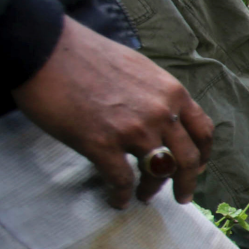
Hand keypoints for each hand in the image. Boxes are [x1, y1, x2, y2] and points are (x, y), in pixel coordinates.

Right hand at [13, 17, 213, 207]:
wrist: (45, 49)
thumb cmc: (85, 54)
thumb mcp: (138, 68)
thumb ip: (155, 94)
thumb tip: (160, 115)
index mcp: (172, 93)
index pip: (202, 131)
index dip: (203, 154)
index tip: (199, 167)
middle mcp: (161, 113)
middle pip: (188, 159)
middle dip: (187, 182)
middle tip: (181, 196)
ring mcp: (133, 130)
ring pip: (158, 172)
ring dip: (152, 189)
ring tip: (144, 196)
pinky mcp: (102, 144)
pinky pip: (121, 180)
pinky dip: (121, 194)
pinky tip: (117, 199)